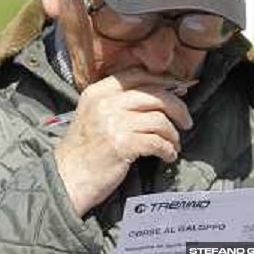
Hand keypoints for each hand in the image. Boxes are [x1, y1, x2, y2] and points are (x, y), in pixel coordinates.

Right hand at [54, 67, 194, 215]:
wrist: (67, 178)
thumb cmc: (85, 150)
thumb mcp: (94, 115)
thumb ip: (119, 102)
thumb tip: (160, 94)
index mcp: (98, 92)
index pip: (138, 75)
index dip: (163, 80)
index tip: (180, 89)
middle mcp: (106, 103)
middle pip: (155, 95)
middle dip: (178, 108)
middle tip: (186, 122)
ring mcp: (114, 123)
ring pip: (160, 120)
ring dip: (173, 134)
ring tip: (173, 145)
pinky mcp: (123, 144)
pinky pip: (157, 142)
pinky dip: (168, 150)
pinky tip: (168, 156)